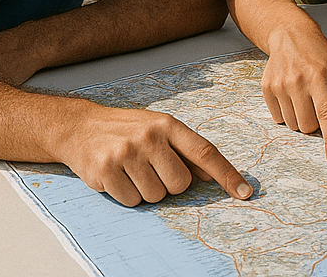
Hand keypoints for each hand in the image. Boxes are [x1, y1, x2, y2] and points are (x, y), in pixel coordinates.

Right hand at [57, 102, 253, 206]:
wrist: (82, 127)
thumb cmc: (128, 130)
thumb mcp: (159, 130)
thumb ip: (185, 151)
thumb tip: (211, 175)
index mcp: (168, 124)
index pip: (205, 151)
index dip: (227, 174)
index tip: (244, 192)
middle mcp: (150, 137)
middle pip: (180, 184)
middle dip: (169, 184)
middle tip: (151, 168)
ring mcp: (127, 153)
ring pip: (156, 196)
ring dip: (146, 190)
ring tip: (132, 170)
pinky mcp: (107, 171)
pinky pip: (132, 201)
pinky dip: (127, 195)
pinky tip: (117, 176)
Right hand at [263, 24, 326, 163]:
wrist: (290, 34)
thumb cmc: (318, 52)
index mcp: (319, 77)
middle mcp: (298, 82)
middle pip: (308, 126)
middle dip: (317, 125)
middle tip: (319, 106)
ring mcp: (280, 86)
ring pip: (293, 125)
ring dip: (302, 120)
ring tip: (306, 99)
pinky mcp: (267, 89)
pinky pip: (278, 118)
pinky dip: (288, 114)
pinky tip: (293, 97)